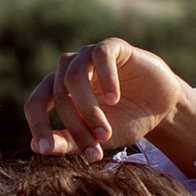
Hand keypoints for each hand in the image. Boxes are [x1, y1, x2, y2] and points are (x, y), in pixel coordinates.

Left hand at [27, 36, 195, 163]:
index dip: (38, 126)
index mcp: (57, 90)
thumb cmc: (124, 120)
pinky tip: (114, 99)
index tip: (46, 149)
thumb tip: (37, 147)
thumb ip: (69, 141)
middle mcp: (68, 69)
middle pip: (58, 95)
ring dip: (89, 109)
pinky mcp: (112, 46)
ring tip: (107, 132)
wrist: (160, 106)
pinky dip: (105, 79)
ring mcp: (89, 55)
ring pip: (74, 77)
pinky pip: (100, 56)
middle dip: (77, 126)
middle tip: (96, 148)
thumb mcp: (96, 137)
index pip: (35, 104)